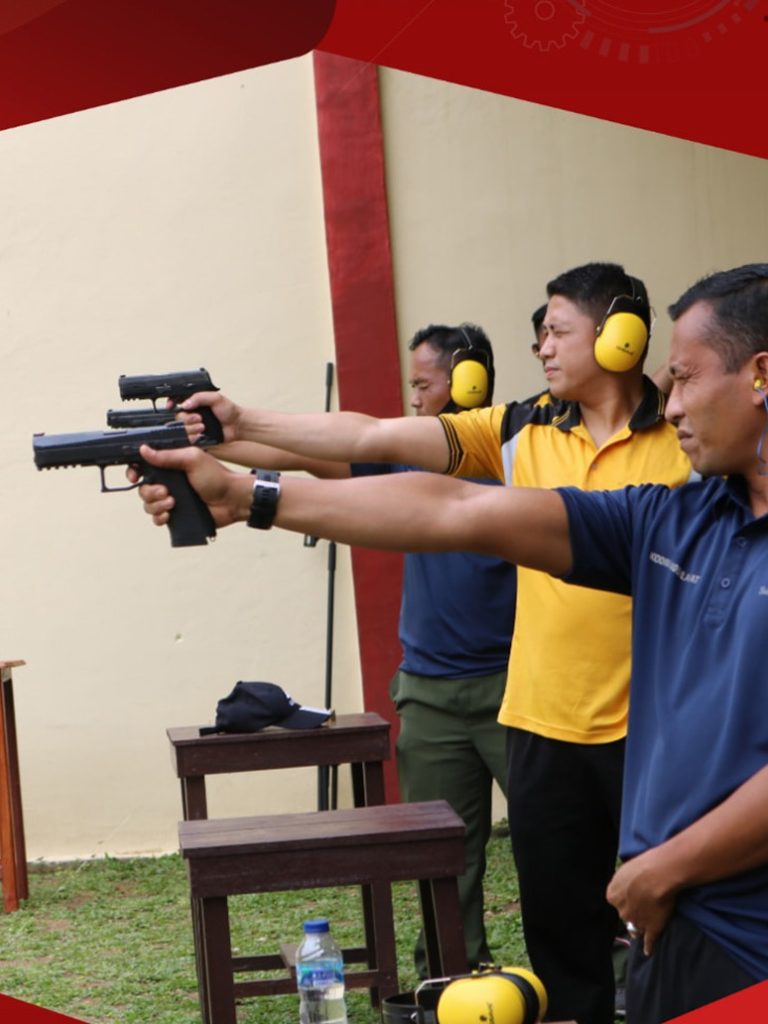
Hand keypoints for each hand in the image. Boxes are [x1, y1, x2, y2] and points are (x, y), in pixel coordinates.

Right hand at [131, 444, 250, 528]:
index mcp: (170, 465)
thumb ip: (168, 455)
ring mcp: (171, 498)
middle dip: (150, 491)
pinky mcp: (176, 514)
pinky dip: (159, 517)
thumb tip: (143, 449)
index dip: (134, 472)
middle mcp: (168, 481)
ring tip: (172, 502)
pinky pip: (157, 518)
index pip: (143, 467)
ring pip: (148, 504)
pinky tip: (169, 514)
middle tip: (166, 491)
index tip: (134, 476)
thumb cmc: (216, 476)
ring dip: (156, 504)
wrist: (232, 499)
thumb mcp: (192, 459)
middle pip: (143, 488)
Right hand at [173, 391, 241, 443]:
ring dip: (191, 427)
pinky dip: (192, 437)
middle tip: (199, 418)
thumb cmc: (229, 410)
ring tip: (203, 426)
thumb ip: (199, 397)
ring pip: (181, 428)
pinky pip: (188, 438)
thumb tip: (184, 404)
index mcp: (195, 402)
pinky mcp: (197, 436)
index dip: (171, 403)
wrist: (238, 425)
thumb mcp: (215, 398)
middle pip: (177, 416)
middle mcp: (192, 413)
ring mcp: (194, 425)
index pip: (176, 400)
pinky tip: (200, 434)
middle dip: (186, 418)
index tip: (171, 406)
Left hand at [607, 848, 676, 955]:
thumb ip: (622, 881)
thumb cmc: (642, 866)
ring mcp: (636, 922)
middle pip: (625, 914)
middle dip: (632, 911)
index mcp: (612, 896)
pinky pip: (648, 941)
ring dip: (639, 927)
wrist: (658, 875)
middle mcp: (621, 911)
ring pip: (635, 928)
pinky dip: (649, 947)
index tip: (632, 895)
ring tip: (644, 927)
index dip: (625, 898)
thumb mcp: (624, 869)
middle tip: (643, 904)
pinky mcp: (651, 929)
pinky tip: (648, 952)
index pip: (616, 900)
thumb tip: (625, 885)